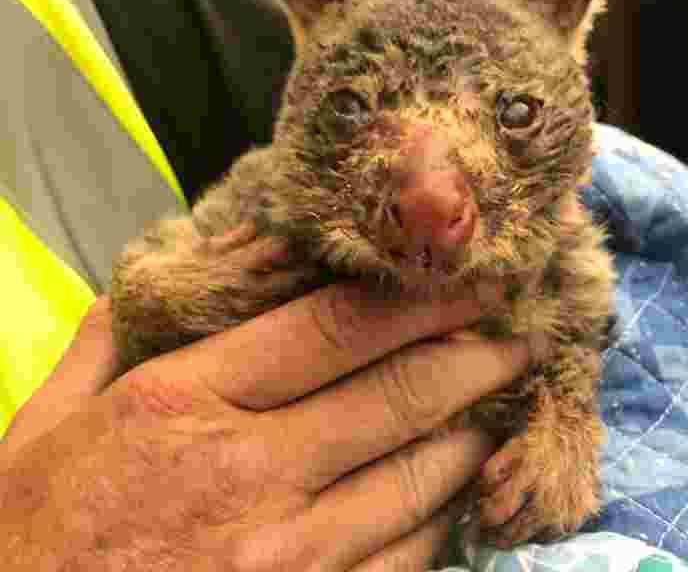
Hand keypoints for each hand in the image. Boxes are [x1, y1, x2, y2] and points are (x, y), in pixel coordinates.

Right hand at [1, 234, 528, 571]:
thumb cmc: (29, 541)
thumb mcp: (43, 426)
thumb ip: (111, 337)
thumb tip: (175, 267)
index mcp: (181, 404)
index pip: (333, 328)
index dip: (417, 300)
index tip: (465, 284)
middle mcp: (247, 472)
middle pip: (397, 394)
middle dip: (473, 357)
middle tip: (516, 335)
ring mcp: (286, 554)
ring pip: (417, 476)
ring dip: (470, 432)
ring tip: (498, 402)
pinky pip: (406, 556)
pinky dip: (441, 515)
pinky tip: (454, 489)